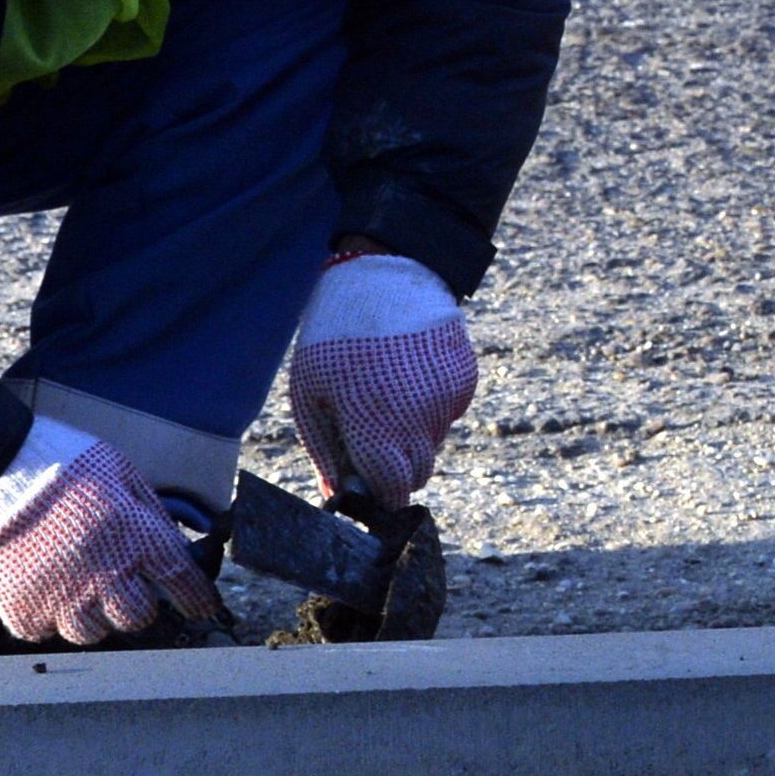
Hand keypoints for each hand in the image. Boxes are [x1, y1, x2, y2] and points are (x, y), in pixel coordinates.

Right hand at [0, 416, 217, 645]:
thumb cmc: (67, 466)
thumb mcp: (125, 477)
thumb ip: (152, 516)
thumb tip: (176, 546)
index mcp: (137, 541)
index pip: (182, 582)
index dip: (198, 599)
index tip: (204, 608)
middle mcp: (104, 577)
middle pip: (137, 617)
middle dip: (139, 606)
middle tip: (128, 591)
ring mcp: (60, 598)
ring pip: (92, 631)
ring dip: (95, 616)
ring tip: (85, 595)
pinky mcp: (21, 607)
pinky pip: (44, 631)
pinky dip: (49, 618)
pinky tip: (47, 595)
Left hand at [288, 251, 478, 501]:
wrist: (383, 277)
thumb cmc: (333, 339)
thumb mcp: (310, 395)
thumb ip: (326, 450)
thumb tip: (338, 494)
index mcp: (375, 426)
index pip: (394, 489)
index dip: (384, 498)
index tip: (372, 493)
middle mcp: (419, 419)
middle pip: (419, 472)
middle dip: (398, 468)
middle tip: (374, 440)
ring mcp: (447, 399)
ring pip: (434, 442)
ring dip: (413, 434)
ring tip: (388, 394)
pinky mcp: (464, 381)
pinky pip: (449, 413)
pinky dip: (430, 407)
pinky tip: (409, 376)